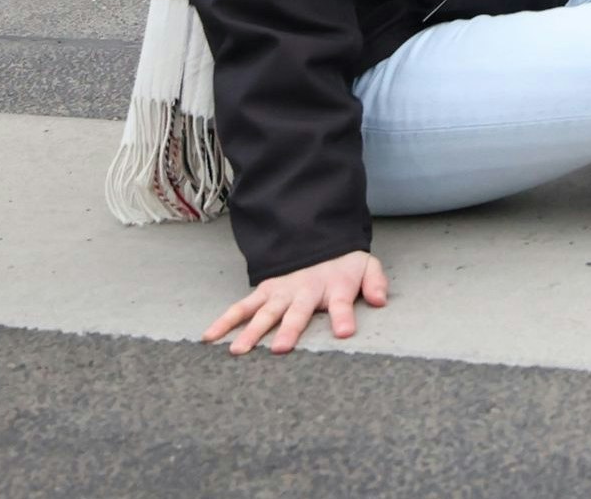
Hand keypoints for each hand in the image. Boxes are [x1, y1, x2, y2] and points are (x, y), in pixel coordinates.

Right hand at [205, 250, 386, 355]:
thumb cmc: (343, 264)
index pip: (340, 303)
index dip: (342, 316)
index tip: (344, 332)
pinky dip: (225, 321)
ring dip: (252, 331)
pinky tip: (210, 337)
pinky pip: (241, 307)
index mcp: (334, 286)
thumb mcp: (367, 266)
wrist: (319, 240)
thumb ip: (375, 282)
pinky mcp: (264, 293)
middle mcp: (304, 291)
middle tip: (280, 349)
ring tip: (238, 351)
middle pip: (296, 312)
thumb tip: (380, 300)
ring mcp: (281, 292)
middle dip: (289, 330)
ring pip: (264, 313)